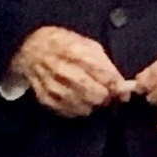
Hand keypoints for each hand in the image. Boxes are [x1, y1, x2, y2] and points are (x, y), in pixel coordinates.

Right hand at [9, 25, 130, 117]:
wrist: (31, 48)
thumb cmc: (65, 44)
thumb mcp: (88, 44)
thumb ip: (106, 64)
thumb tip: (122, 84)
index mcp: (79, 53)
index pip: (105, 76)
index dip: (118, 87)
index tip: (125, 92)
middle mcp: (65, 71)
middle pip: (96, 95)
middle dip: (108, 98)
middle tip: (110, 96)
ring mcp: (54, 87)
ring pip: (84, 107)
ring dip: (94, 105)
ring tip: (96, 98)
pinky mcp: (46, 99)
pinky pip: (69, 112)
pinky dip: (80, 110)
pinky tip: (82, 102)